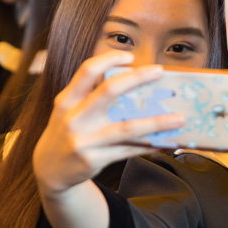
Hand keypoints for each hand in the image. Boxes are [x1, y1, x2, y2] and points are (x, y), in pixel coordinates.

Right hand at [33, 51, 185, 195]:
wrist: (49, 171)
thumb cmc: (66, 132)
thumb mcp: (68, 110)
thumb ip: (90, 95)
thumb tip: (133, 81)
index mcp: (66, 101)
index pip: (86, 71)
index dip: (109, 59)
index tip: (130, 56)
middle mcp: (73, 119)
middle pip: (108, 92)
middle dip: (136, 79)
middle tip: (159, 72)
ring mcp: (84, 141)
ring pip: (127, 128)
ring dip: (156, 122)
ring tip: (179, 118)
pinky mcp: (94, 160)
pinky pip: (128, 150)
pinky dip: (149, 145)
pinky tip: (165, 141)